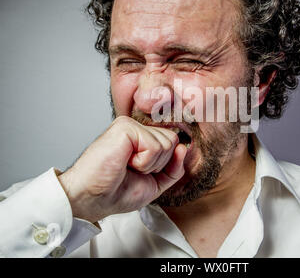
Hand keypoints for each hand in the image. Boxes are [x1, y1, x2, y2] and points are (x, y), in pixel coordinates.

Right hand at [58, 116, 185, 222]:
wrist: (92, 199)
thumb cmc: (117, 192)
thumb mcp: (156, 183)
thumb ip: (174, 168)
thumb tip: (183, 148)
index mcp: (143, 139)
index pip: (174, 143)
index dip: (164, 165)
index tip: (141, 173)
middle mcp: (137, 129)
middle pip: (173, 141)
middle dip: (158, 164)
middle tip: (133, 170)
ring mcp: (130, 125)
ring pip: (167, 143)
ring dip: (149, 165)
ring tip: (127, 166)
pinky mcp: (125, 126)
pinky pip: (154, 146)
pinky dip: (143, 162)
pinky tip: (124, 162)